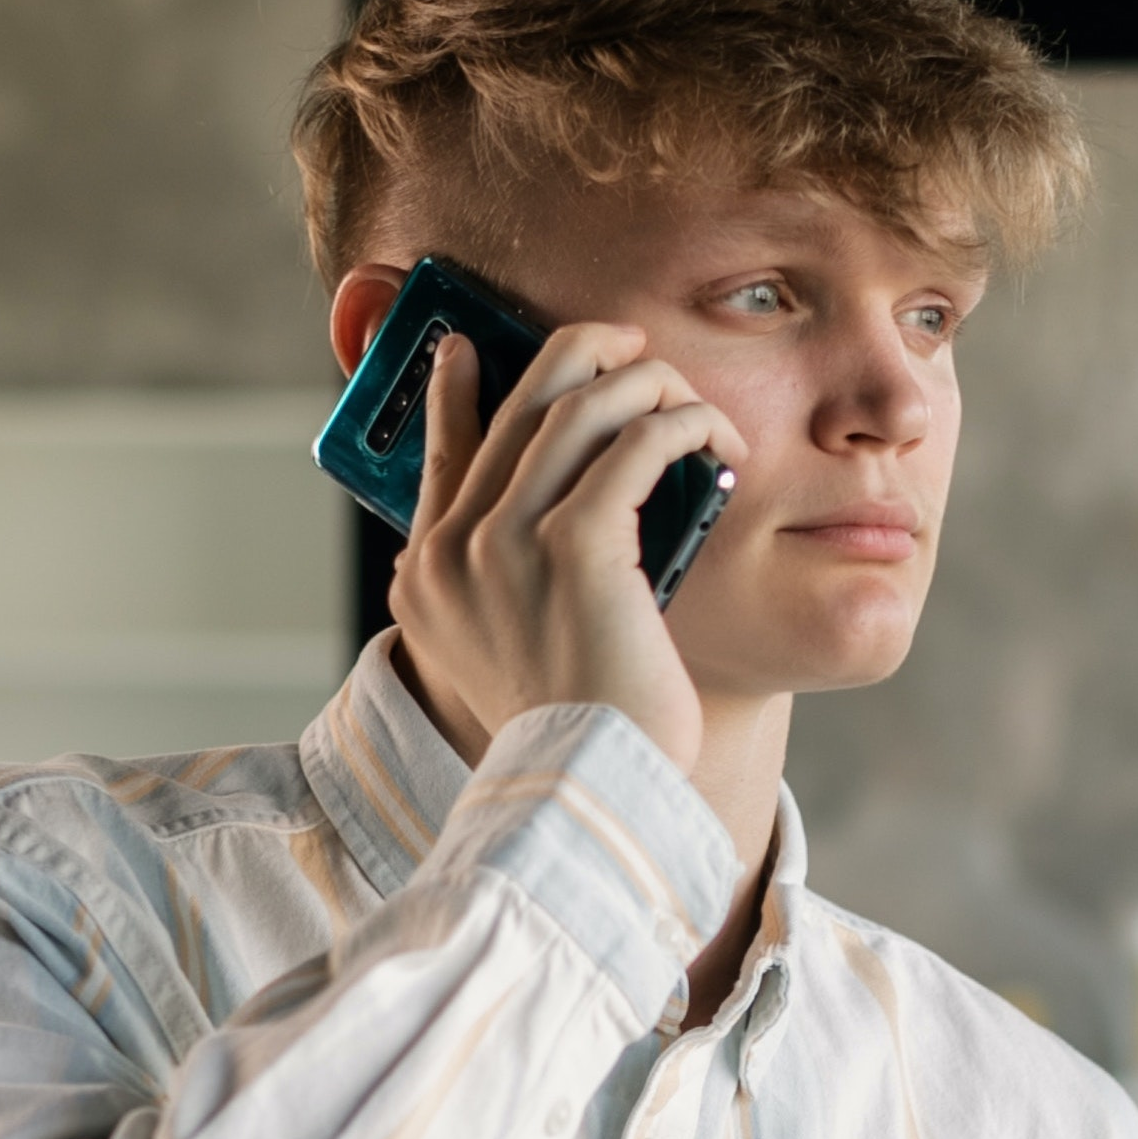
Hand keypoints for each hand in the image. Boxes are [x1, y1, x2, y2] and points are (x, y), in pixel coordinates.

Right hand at [386, 321, 747, 772]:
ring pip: (579, 407)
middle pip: (517, 406)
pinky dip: (680, 426)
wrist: (585, 790)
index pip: (437, 456)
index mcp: (425, 579)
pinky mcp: (574, 548)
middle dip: (582, 356)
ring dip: (646, 387)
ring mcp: (505, 545)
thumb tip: (549, 518)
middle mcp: (452, 552)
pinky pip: (635, 448)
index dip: (453, 392)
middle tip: (630, 349)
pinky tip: (712, 436)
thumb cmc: (571, 735)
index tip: (468, 348)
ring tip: (688, 401)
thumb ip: (505, 588)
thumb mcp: (510, 659)